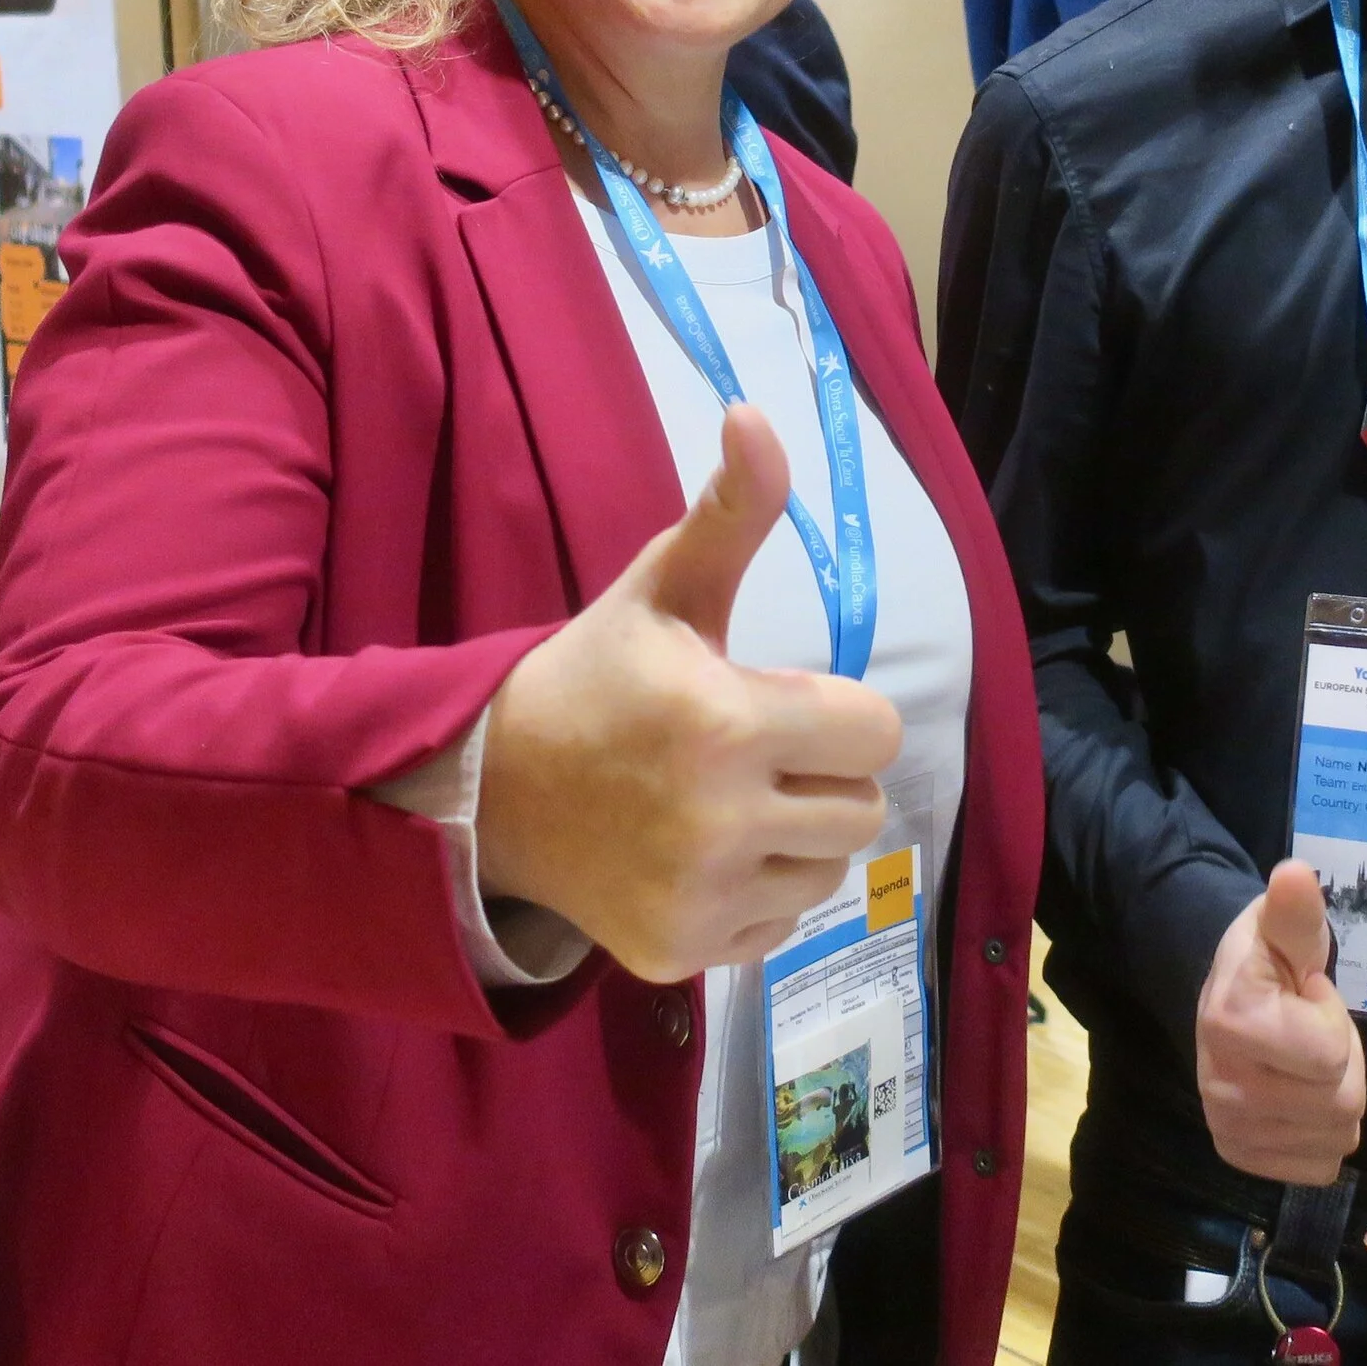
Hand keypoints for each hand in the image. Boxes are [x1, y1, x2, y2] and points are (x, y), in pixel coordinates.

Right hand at [475, 404, 901, 981]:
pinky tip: (699, 856)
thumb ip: (731, 510)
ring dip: (796, 838)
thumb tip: (757, 414)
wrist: (489, 789)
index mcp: (728, 722)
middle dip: (823, 775)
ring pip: (828, 871)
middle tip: (756, 755)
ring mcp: (701, 897)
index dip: (839, 712)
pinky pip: (779, 925)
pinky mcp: (683, 953)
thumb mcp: (664, 588)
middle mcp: (720, 819)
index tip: (782, 701)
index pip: (877, 731)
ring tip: (728, 804)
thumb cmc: (596, 677)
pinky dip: (755, 894)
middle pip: (863, 807)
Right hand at [1194, 861, 1366, 1183]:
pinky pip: (1318, 1166)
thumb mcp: (1286, 931)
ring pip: (1334, 1138)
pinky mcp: (1239, 1156)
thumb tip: (1295, 874)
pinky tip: (1298, 1098)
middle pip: (1339, 1103)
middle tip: (1311, 1034)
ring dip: (1335, 1101)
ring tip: (1305, 1064)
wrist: (1225, 998)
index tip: (1306, 995)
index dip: (1330, 1020)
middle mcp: (1221, 1085)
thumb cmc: (1267, 961)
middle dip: (1342, 1065)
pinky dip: (1321, 1135)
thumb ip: (1296, 913)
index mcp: (1231, 1022)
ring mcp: (1228, 1127)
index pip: (1329, 1056)